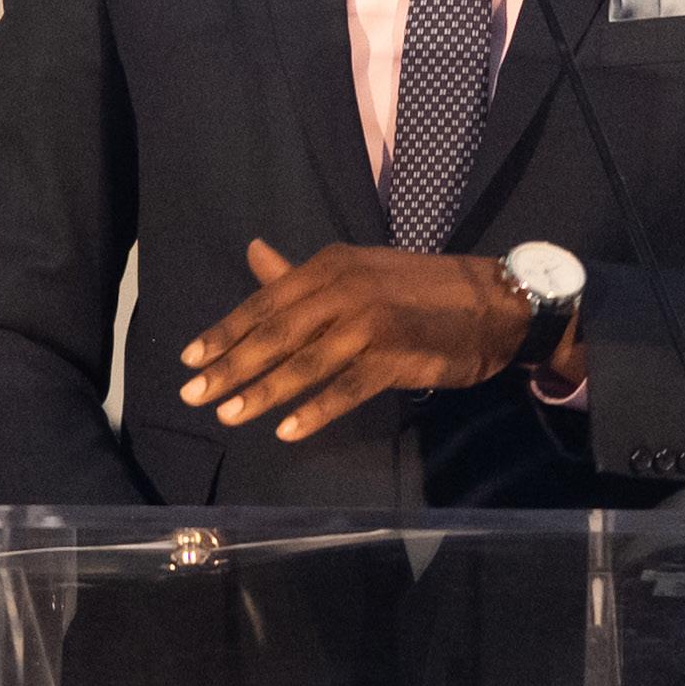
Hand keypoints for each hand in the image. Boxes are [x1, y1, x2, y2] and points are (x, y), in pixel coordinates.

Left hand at [180, 238, 565, 441]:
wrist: (492, 303)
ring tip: (230, 415)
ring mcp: (370, 323)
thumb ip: (300, 273)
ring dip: (263, 392)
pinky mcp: (395, 356)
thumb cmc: (419, 290)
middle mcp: (344, 289)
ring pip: (305, 363)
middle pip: (275, 334)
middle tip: (194, 393)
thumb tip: (254, 254)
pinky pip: (346, 388)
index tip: (191, 358)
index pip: (265, 302)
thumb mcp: (356, 271)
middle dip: (230, 367)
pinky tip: (288, 431)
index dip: (225, 332)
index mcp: (329, 266)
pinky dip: (316, 411)